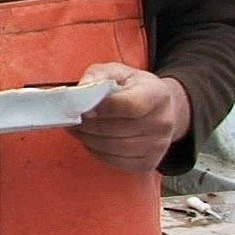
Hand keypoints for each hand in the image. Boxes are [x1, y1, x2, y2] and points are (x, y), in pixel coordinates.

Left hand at [72, 62, 190, 173]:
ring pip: (113, 147)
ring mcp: (158, 145)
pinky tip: (91, 140)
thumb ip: (98, 75)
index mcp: (157, 95)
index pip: (130, 105)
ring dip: (88, 139)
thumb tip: (82, 89)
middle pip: (117, 129)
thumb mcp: (117, 72)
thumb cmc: (133, 88)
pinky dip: (97, 152)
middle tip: (71, 119)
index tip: (83, 106)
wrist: (160, 108)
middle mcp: (162, 122)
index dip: (102, 107)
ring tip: (77, 129)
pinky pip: (115, 161)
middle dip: (88, 125)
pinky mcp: (149, 162)